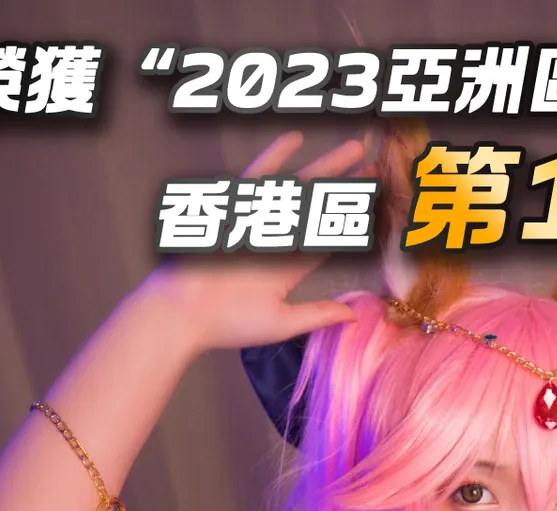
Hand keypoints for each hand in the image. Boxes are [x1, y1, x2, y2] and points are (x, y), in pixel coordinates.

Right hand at [144, 130, 372, 351]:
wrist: (182, 313)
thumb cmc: (227, 325)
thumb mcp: (281, 322)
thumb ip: (317, 314)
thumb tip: (355, 315)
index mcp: (287, 269)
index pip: (327, 241)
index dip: (351, 223)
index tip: (374, 207)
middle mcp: (277, 242)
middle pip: (320, 208)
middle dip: (346, 188)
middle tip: (373, 166)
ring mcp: (257, 223)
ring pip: (300, 189)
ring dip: (327, 168)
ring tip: (355, 149)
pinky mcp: (236, 211)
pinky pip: (259, 177)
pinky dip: (276, 157)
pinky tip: (297, 139)